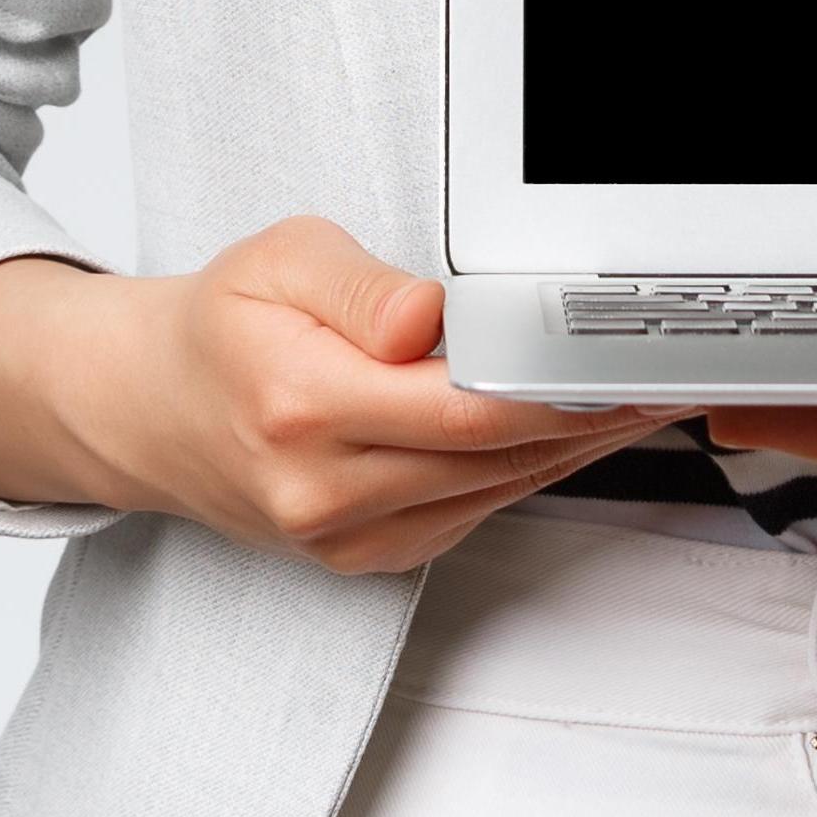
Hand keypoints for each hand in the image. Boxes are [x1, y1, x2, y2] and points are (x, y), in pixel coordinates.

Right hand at [0, 220, 678, 574]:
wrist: (151, 412)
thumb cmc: (221, 327)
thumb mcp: (278, 260)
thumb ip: (359, 286)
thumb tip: (429, 317)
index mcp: (302, 409)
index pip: (464, 410)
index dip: (558, 390)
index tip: (622, 361)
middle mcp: (324, 493)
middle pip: (495, 457)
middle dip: (588, 414)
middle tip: (665, 369)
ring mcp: (345, 538)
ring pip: (495, 492)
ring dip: (576, 447)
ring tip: (642, 394)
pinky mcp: (369, 556)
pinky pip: (472, 513)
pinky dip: (530, 471)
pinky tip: (574, 430)